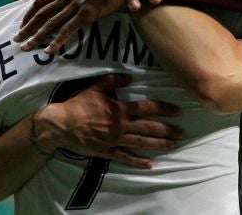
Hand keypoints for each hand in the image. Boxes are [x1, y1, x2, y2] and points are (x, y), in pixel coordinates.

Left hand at [15, 0, 124, 52]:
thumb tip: (67, 4)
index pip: (40, 1)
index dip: (28, 14)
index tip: (21, 25)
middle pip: (41, 13)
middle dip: (26, 28)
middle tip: (16, 40)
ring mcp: (77, 3)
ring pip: (51, 23)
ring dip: (36, 37)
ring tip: (26, 48)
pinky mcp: (87, 13)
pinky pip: (68, 30)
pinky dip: (57, 41)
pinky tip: (49, 51)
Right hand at [36, 74, 183, 168]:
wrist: (60, 124)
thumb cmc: (78, 104)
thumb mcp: (95, 87)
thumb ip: (113, 80)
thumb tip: (130, 77)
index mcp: (119, 109)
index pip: (147, 108)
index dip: (164, 109)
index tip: (178, 111)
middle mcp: (120, 126)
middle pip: (148, 127)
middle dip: (167, 129)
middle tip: (182, 132)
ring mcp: (115, 140)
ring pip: (141, 142)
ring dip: (158, 144)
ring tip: (173, 145)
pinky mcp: (107, 151)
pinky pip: (125, 157)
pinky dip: (138, 161)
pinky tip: (151, 163)